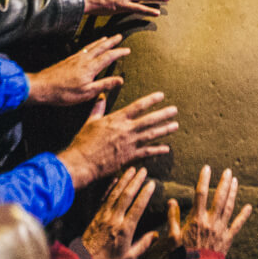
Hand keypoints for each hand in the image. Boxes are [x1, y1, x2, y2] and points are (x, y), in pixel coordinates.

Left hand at [27, 34, 127, 105]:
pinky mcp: (68, 60)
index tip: (128, 49)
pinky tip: (89, 47)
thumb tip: (120, 80)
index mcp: (90, 67)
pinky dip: (90, 45)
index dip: (119, 52)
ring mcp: (75, 58)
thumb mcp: (86, 93)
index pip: (108, 57)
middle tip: (119, 36)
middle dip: (111, 41)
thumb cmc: (64, 93)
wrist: (42, 87)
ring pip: (91, 46)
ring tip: (107, 37)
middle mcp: (84, 59)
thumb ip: (104, 85)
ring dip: (101, 41)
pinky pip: (83, 49)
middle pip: (100, 47)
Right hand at [58, 91, 178, 187]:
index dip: (151, 100)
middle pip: (149, 120)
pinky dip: (158, 150)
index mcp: (117, 119)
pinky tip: (166, 149)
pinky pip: (147, 152)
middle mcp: (126, 130)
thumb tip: (101, 96)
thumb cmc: (84, 142)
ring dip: (165, 130)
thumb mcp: (90, 122)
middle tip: (175, 110)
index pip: (138, 106)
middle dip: (163, 114)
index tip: (161, 96)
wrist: (82, 162)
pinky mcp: (130, 157)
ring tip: (175, 126)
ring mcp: (129, 144)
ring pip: (151, 135)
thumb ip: (98, 109)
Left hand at [82, 166, 158, 258]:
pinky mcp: (96, 215)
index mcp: (125, 228)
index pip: (138, 206)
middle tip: (143, 170)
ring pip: (116, 193)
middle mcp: (115, 218)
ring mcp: (104, 215)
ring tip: (131, 170)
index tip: (152, 184)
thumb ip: (143, 245)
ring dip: (124, 180)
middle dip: (136, 181)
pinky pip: (105, 198)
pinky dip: (110, 187)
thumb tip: (156, 236)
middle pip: (127, 195)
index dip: (145, 194)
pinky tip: (115, 180)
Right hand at [167, 164, 252, 254]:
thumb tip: (172, 201)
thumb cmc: (182, 254)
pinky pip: (237, 225)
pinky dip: (244, 216)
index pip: (201, 194)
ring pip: (229, 207)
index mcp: (197, 219)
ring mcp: (221, 229)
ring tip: (235, 181)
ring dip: (233, 193)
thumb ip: (173, 217)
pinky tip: (249, 207)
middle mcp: (211, 221)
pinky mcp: (228, 238)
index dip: (204, 179)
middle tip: (228, 170)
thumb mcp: (173, 236)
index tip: (207, 168)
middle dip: (224, 183)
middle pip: (219, 197)